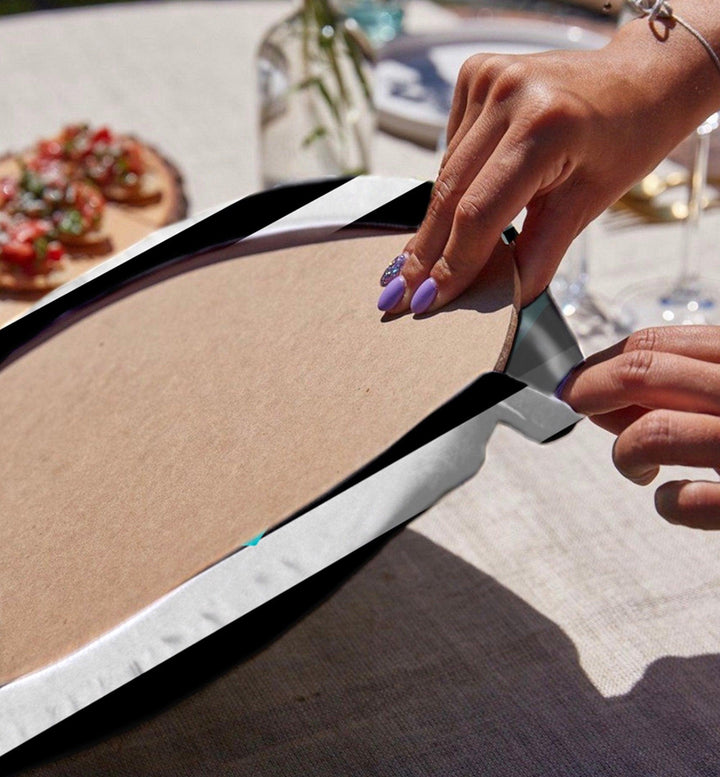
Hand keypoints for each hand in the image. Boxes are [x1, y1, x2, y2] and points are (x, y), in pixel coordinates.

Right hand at [377, 20, 719, 312]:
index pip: (478, 214)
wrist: (640, 80)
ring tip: (417, 263)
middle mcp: (508, 93)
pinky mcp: (476, 73)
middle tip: (397, 293)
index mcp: (543, 126)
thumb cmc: (625, 141)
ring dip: (436, 221)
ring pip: (446, 173)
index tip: (426, 301)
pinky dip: (453, 181)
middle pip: (450, 194)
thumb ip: (539, 254)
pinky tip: (463, 198)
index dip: (451, 265)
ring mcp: (488, 77)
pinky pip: (451, 147)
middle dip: (426, 251)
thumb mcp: (588, 204)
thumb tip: (499, 299)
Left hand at [559, 326, 719, 528]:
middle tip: (574, 405)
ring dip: (627, 453)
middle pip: (643, 372)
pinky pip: (689, 500)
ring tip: (638, 467)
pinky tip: (678, 501)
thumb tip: (602, 393)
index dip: (600, 362)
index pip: (654, 344)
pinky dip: (671, 504)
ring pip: (654, 431)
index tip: (576, 381)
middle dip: (590, 389)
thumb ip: (683, 386)